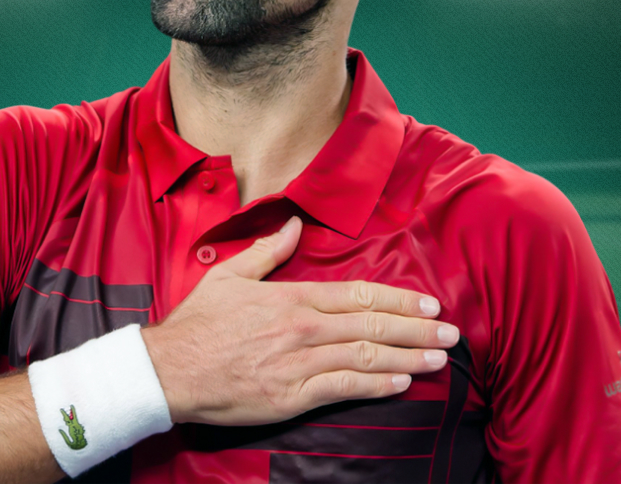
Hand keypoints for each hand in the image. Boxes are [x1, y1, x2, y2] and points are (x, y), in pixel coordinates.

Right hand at [140, 216, 456, 425]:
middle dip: (418, 329)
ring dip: (408, 357)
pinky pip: (343, 388)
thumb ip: (268, 251)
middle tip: (451, 333)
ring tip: (438, 359)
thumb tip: (295, 224)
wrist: (168, 371)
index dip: (400, 299)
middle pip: (373, 326)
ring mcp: (300, 364)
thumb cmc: (197, 324)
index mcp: (292, 298)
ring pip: (366, 358)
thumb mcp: (228, 275)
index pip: (359, 295)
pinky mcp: (292, 397)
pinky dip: (376, 386)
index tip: (430, 304)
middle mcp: (303, 328)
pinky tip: (400, 383)